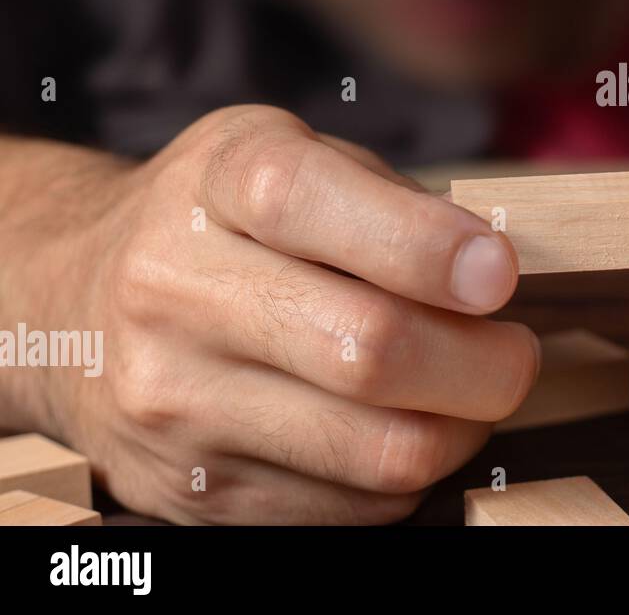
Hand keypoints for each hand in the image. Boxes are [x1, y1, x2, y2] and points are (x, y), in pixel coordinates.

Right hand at [9, 105, 537, 523]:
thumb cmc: (222, 222)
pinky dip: (407, 473)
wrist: (79, 304)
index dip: (426, 246)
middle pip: (368, 351)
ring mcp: (177, 403)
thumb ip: (391, 199)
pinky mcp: (194, 493)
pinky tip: (400, 427)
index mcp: (216, 183)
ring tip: (468, 394)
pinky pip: (354, 509)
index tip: (497, 274)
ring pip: (379, 450)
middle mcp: (176, 292)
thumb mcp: (292, 155)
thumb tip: (491, 272)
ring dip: (461, 429)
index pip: (312, 205)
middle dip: (484, 362)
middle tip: (515, 351)